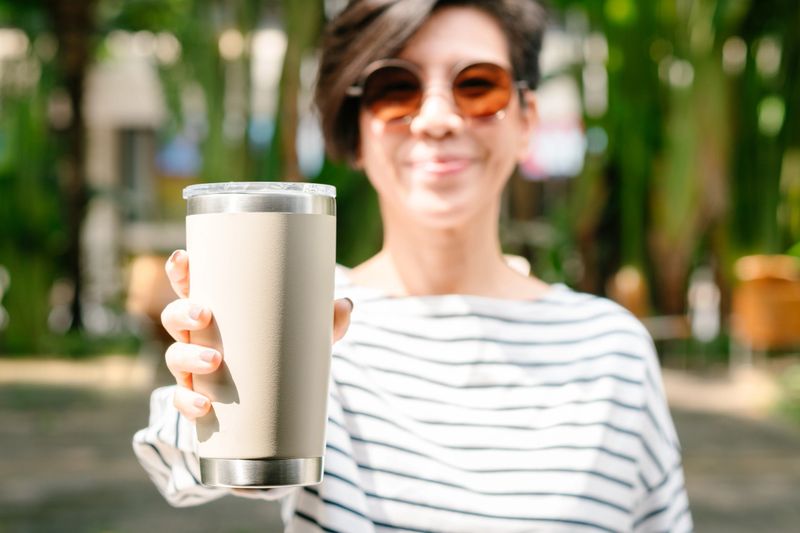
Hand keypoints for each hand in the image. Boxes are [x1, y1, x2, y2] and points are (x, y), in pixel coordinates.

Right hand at [160, 249, 352, 420]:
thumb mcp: (307, 330)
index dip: (180, 270)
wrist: (282, 394)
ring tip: (215, 361)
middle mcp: (198, 335)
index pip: (190, 284)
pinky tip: (204, 405)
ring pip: (176, 357)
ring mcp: (193, 366)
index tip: (183, 259)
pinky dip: (188, 403)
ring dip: (188, 357)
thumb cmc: (285, 346)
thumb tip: (345, 306)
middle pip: (175, 318)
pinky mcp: (199, 397)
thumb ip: (326, 318)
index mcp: (217, 308)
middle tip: (204, 315)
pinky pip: (182, 399)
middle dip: (183, 314)